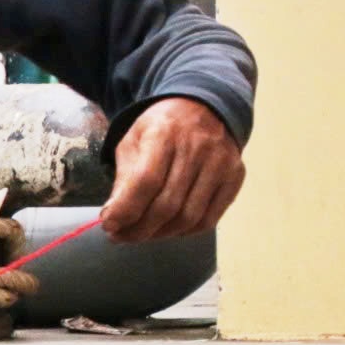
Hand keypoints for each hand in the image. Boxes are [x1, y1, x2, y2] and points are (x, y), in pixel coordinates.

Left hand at [103, 97, 243, 243]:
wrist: (203, 108)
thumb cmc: (160, 129)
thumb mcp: (133, 142)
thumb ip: (124, 178)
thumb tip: (113, 218)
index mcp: (164, 134)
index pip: (146, 181)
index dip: (126, 210)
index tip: (108, 226)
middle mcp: (197, 148)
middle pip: (168, 204)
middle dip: (139, 229)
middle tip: (120, 236)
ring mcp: (221, 163)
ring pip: (189, 217)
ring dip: (160, 234)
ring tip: (140, 235)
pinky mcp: (235, 177)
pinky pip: (210, 218)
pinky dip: (185, 231)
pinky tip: (167, 230)